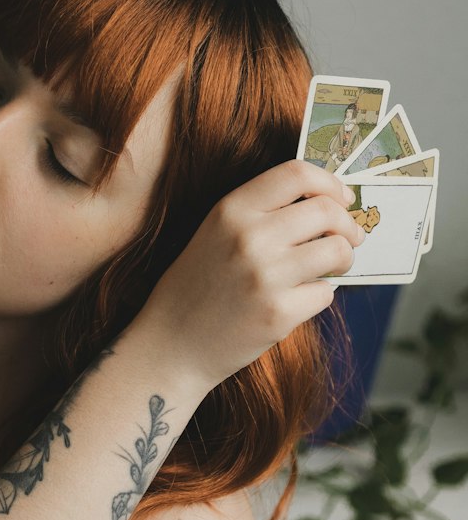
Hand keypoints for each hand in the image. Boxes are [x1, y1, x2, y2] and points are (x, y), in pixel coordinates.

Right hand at [142, 159, 365, 389]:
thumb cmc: (196, 288)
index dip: (330, 183)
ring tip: (329, 269)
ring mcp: (265, 277)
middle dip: (348, 225)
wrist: (170, 346)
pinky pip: (325, 293)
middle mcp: (250, 238)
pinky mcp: (278, 314)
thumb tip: (326, 202)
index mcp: (231, 210)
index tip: (341, 199)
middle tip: (349, 238)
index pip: (298, 174)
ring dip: (342, 259)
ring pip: (337, 251)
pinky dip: (319, 296)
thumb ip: (260, 212)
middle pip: (327, 211)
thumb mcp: (214, 233)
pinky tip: (296, 301)